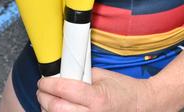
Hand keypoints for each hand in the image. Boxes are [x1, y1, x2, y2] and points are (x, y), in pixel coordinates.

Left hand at [36, 70, 153, 111]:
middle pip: (57, 109)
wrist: (141, 106)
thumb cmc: (123, 90)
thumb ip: (81, 76)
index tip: (43, 81)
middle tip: (42, 90)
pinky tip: (58, 111)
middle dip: (44, 98)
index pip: (65, 90)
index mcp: (97, 98)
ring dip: (48, 110)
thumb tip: (61, 75)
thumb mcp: (103, 76)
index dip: (49, 84)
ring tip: (48, 101)